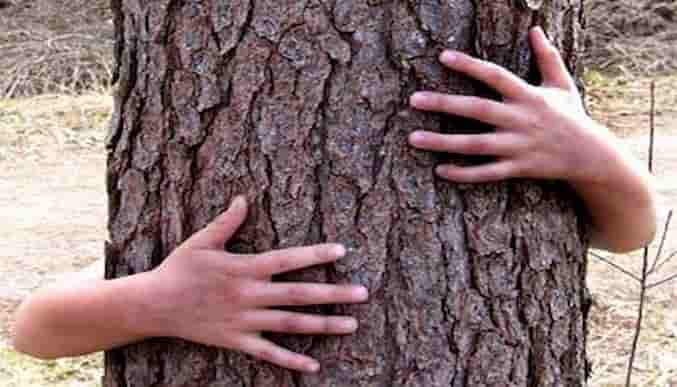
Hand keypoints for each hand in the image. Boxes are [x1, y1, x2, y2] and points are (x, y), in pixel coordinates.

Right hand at [143, 196, 368, 372]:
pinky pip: (268, 353)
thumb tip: (243, 198)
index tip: (342, 252)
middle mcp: (249, 295)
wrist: (153, 306)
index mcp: (244, 267)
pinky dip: (291, 360)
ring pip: (291, 324)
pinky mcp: (236, 341)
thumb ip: (226, 222)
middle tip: (363, 293)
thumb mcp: (201, 241)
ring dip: (323, 325)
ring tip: (352, 325)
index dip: (315, 255)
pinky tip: (314, 365)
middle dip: (334, 293)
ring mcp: (244, 320)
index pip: (287, 260)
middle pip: (299, 294)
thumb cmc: (178, 269)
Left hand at [408, 26, 619, 184]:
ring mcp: (518, 146)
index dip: (469, 65)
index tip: (442, 56)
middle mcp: (520, 119)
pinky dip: (464, 173)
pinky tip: (440, 170)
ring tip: (412, 138)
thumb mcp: (562, 84)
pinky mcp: (518, 169)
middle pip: (478, 109)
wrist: (591, 156)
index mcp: (528, 96)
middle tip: (413, 99)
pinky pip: (487, 172)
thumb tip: (535, 29)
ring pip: (475, 144)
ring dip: (443, 142)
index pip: (494, 75)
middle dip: (445, 103)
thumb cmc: (571, 117)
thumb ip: (547, 57)